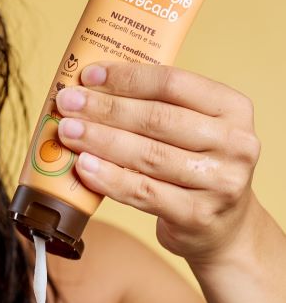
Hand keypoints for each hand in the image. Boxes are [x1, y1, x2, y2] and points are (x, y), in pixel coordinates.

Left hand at [56, 62, 260, 261]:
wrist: (223, 226)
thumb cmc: (196, 168)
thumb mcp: (193, 129)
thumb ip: (157, 108)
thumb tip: (92, 90)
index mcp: (233, 108)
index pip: (172, 83)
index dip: (126, 77)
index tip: (88, 76)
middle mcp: (235, 143)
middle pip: (157, 119)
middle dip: (104, 108)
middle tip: (67, 102)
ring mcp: (220, 181)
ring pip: (147, 155)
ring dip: (100, 140)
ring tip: (68, 131)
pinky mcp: (197, 214)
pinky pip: (142, 192)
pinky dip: (108, 178)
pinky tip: (84, 166)